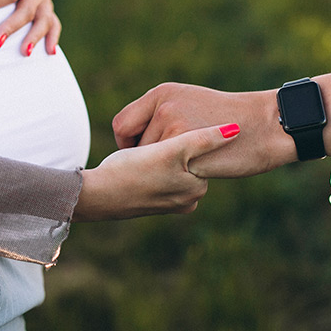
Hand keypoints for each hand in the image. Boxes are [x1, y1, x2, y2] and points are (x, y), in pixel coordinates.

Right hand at [72, 123, 239, 221]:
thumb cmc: (131, 171)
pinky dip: (146, 167)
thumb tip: (236, 130)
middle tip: (149, 150)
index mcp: (195, 192)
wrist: (94, 196)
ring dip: (156, 156)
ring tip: (138, 158)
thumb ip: (203, 140)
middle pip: (184, 162)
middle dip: (169, 149)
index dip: (186, 137)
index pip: (199, 155)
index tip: (182, 127)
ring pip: (168, 166)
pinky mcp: (149, 202)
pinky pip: (154, 176)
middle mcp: (185, 202)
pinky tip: (131, 163)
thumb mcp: (171, 151)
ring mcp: (167, 203)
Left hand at [112, 82, 290, 177]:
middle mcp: (164, 107)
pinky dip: (178, 177)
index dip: (128, 145)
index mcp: (161, 94)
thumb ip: (160, 116)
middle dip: (149, 161)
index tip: (144, 153)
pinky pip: (169, 173)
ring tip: (193, 162)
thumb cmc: (229, 118)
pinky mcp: (189, 151)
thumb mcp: (189, 102)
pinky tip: (198, 169)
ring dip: (166, 170)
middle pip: (134, 150)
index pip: (121, 126)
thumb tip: (133, 145)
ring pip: (151, 164)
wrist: (266, 125)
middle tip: (174, 163)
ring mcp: (175, 128)